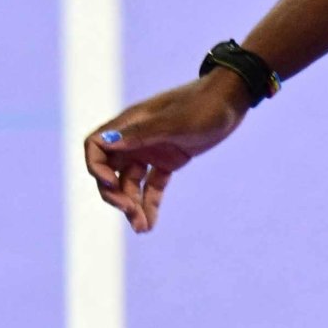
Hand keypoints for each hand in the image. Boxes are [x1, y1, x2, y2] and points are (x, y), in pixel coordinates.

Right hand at [84, 75, 250, 233]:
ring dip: (132, 205)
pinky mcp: (167, 160)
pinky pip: (151, 186)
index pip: (96, 147)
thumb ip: (142, 133)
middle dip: (115, 194)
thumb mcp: (175, 122)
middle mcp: (135, 138)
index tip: (111, 185)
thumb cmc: (204, 105)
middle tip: (130, 213)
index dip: (96, 168)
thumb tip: (107, 143)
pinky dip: (149, 204)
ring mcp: (150, 149)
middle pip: (110, 171)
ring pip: (131, 183)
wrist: (232, 100)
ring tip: (142, 228)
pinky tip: (150, 224)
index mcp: (130, 124)